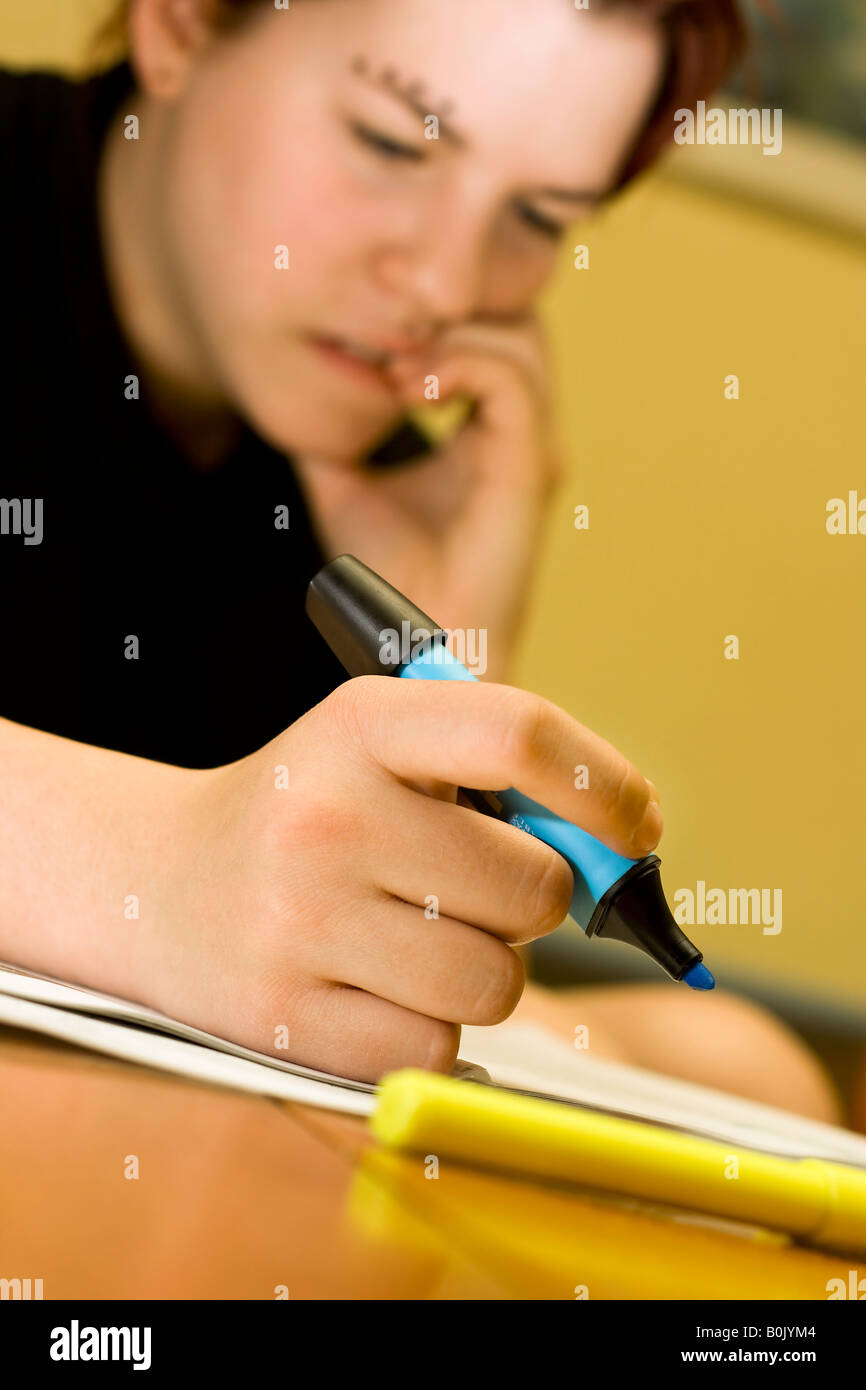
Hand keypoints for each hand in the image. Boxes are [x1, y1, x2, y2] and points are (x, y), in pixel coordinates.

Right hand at [137, 677, 661, 1081]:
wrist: (162, 884)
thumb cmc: (312, 813)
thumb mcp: (383, 751)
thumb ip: (500, 775)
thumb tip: (628, 843)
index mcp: (361, 727)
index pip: (518, 734)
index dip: (606, 784)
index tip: (636, 824)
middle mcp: (326, 817)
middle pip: (536, 887)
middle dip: (535, 898)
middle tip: (474, 889)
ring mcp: (301, 922)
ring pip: (495, 982)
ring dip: (484, 971)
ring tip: (417, 938)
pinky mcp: (287, 1019)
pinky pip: (438, 1048)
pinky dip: (429, 1028)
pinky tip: (374, 987)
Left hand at [293, 316, 562, 679]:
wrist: (419, 644)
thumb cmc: (389, 578)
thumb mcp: (343, 484)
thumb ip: (335, 431)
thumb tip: (299, 384)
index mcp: (490, 431)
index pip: (488, 333)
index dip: (436, 309)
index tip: (374, 298)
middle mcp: (522, 433)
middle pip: (515, 319)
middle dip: (449, 302)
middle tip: (383, 307)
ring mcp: (532, 447)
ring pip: (521, 337)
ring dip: (451, 335)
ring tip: (393, 366)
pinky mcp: (530, 466)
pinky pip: (511, 380)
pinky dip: (459, 365)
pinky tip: (408, 387)